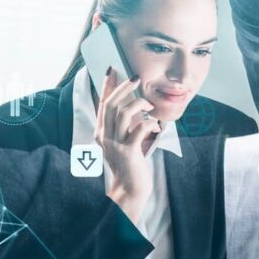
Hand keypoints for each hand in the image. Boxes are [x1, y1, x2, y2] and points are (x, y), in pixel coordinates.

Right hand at [95, 68, 160, 222]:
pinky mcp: (128, 152)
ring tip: (149, 105)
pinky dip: (149, 122)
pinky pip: (139, 129)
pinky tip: (156, 125)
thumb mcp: (124, 141)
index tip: (111, 70)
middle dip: (124, 88)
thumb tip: (135, 103)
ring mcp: (115, 144)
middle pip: (111, 104)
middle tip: (136, 77)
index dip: (107, 86)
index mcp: (102, 132)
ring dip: (139, 104)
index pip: (102, 104)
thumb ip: (125, 125)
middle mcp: (105, 136)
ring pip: (123, 113)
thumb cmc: (131, 163)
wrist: (130, 188)